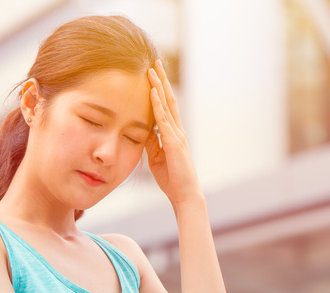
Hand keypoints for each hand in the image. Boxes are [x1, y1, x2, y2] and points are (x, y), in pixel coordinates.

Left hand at [145, 59, 202, 207]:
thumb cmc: (172, 178)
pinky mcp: (174, 142)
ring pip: (167, 104)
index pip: (166, 106)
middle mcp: (177, 130)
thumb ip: (152, 142)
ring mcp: (177, 134)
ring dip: (159, 86)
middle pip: (169, 99)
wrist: (184, 194)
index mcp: (173, 133)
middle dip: (162, 80)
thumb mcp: (156, 157)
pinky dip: (158, 104)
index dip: (160, 89)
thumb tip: (144, 129)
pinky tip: (152, 91)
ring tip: (152, 68)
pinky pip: (164, 119)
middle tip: (155, 61)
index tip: (153, 74)